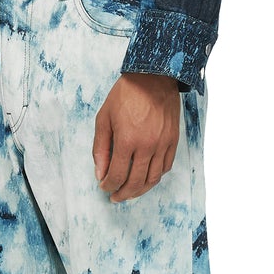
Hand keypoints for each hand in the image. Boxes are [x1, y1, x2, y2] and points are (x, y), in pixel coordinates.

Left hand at [92, 72, 180, 202]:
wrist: (154, 76)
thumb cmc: (126, 94)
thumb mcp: (104, 118)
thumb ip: (101, 148)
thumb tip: (100, 173)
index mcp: (127, 140)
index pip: (117, 175)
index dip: (109, 186)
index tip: (104, 187)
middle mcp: (147, 146)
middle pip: (136, 182)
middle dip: (123, 193)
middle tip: (115, 197)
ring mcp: (162, 144)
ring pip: (153, 179)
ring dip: (140, 190)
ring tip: (130, 192)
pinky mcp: (173, 141)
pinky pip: (166, 167)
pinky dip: (156, 177)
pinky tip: (146, 178)